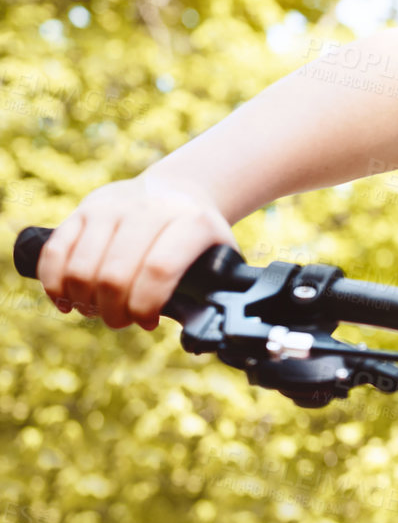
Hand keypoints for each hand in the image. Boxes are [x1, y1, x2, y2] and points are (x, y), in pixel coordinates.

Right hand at [36, 173, 236, 330]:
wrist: (177, 191)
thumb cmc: (197, 237)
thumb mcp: (219, 255)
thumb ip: (215, 289)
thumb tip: (202, 331)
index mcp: (191, 222)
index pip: (159, 270)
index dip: (146, 305)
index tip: (147, 322)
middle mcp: (149, 209)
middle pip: (115, 275)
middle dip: (113, 311)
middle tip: (120, 320)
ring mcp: (112, 207)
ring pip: (81, 268)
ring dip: (84, 301)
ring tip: (97, 310)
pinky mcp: (83, 210)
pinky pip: (56, 252)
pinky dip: (54, 284)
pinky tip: (66, 300)